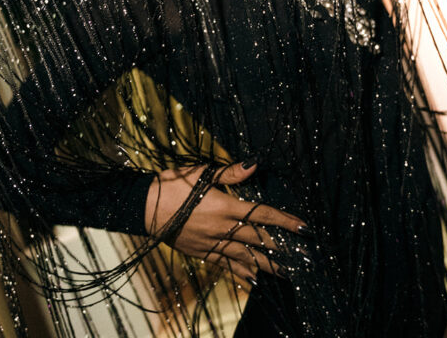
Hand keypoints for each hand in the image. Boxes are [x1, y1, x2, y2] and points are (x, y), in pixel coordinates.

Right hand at [144, 162, 307, 283]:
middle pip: (256, 239)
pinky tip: (251, 281)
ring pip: (244, 256)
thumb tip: (254, 165)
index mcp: (224, 206)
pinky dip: (239, 273)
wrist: (144, 206)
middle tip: (297, 255)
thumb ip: (230, 173)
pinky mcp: (200, 251)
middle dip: (278, 247)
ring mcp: (210, 242)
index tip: (302, 227)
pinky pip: (224, 265)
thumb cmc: (172, 185)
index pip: (261, 213)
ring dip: (265, 265)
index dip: (284, 220)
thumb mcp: (201, 174)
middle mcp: (221, 228)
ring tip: (282, 272)